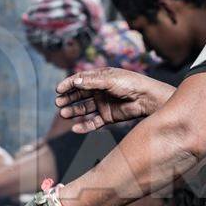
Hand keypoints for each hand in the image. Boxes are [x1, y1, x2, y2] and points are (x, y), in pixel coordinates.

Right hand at [55, 68, 175, 133]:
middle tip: (58, 103)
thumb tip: (74, 82)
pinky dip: (84, 126)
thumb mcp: (110, 80)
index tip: (58, 90)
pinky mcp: (108, 116)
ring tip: (64, 114)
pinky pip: (93, 122)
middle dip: (68, 99)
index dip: (68, 84)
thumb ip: (92, 82)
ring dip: (73, 111)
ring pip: (84, 108)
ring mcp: (103, 104)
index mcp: (100, 78)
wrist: (147, 99)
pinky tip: (75, 128)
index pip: (80, 80)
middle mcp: (100, 90)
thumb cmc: (131, 84)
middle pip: (79, 95)